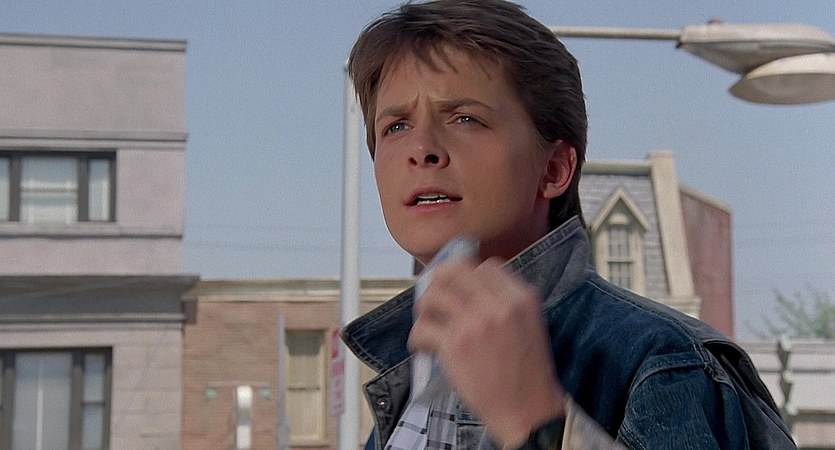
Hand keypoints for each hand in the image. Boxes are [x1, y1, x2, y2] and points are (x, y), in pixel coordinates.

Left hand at [408, 257, 565, 444]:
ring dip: (424, 308)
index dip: (468, 274)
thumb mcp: (530, 324)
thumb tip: (472, 286)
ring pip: (433, 295)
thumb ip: (507, 302)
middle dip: (438, 281)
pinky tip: (423, 347)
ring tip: (427, 322)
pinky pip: (423, 328)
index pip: (486, 266)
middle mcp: (499, 305)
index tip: (458, 287)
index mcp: (522, 298)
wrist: (527, 410)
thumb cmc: (527, 372)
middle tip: (433, 297)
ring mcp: (476, 322)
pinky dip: (417, 337)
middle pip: (455, 272)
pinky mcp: (455, 345)